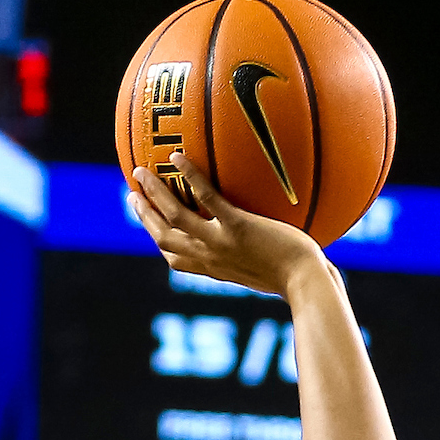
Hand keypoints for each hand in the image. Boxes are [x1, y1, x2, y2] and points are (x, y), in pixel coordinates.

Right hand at [128, 156, 324, 298]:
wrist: (307, 283)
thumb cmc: (299, 280)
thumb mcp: (269, 274)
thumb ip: (256, 258)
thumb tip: (264, 243)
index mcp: (215, 269)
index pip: (176, 258)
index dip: (157, 239)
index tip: (150, 223)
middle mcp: (211, 258)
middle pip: (164, 237)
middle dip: (144, 216)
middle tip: (133, 193)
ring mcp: (221, 243)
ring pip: (174, 217)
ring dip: (153, 194)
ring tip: (141, 171)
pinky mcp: (238, 227)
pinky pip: (206, 198)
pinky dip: (189, 177)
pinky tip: (179, 156)